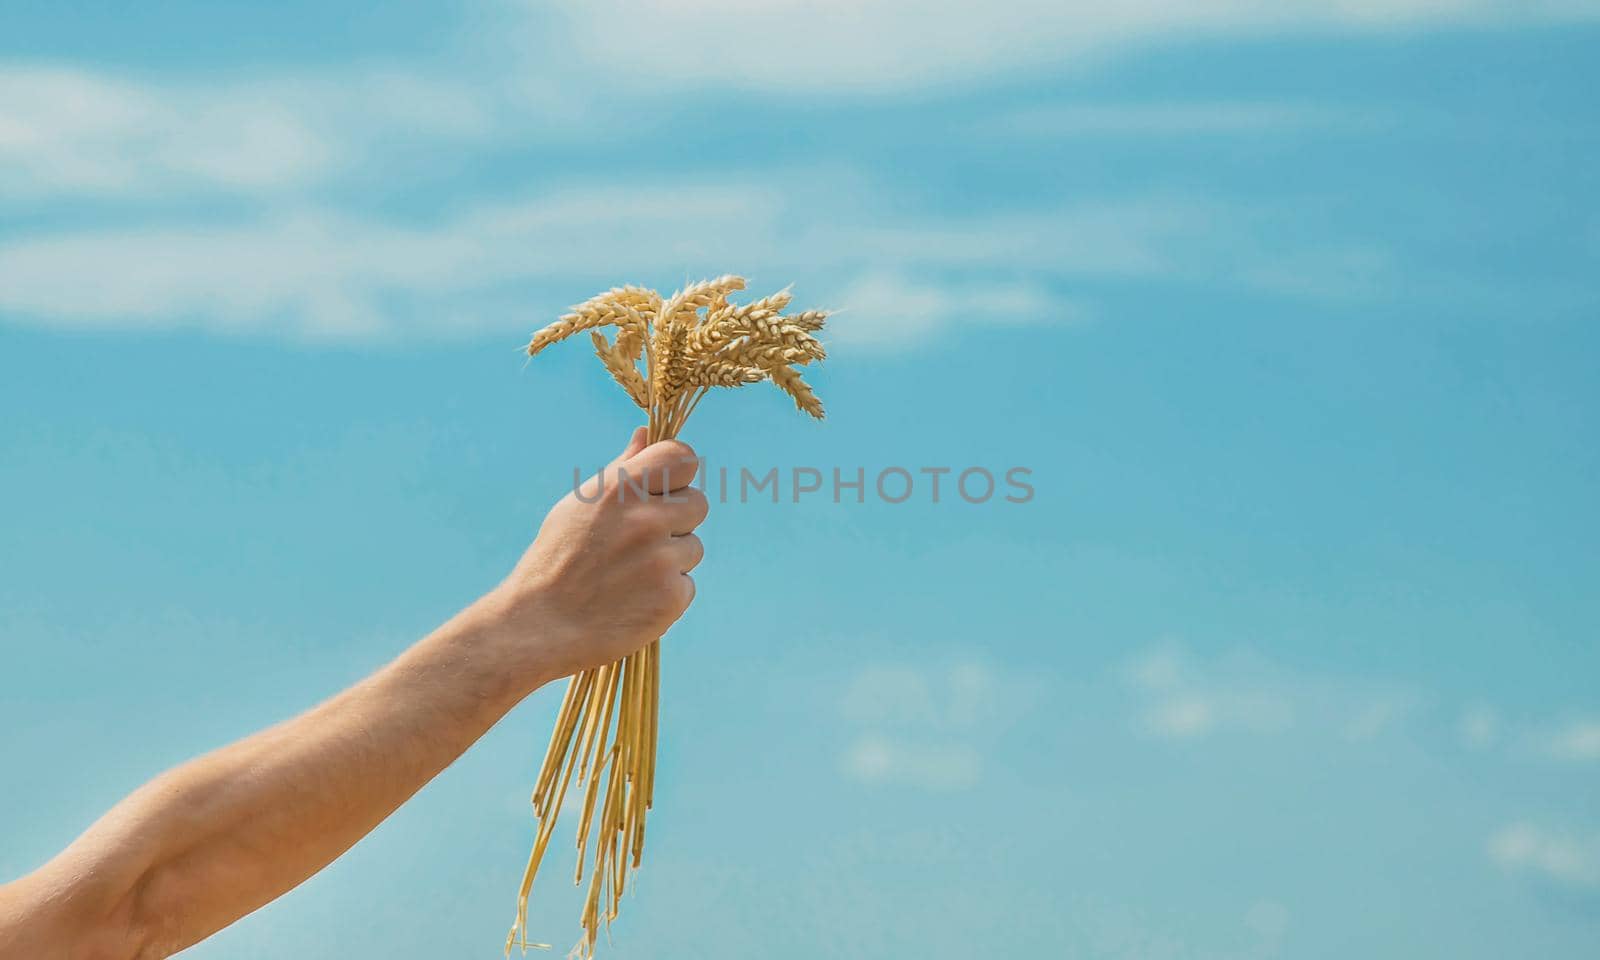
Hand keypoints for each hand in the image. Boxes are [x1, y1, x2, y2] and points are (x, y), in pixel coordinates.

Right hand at [483, 428, 707, 686]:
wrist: (538, 626)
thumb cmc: (556, 560)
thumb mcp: (580, 505)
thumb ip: (622, 469)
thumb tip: (646, 434)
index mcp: (621, 489)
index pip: (684, 457)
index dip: (679, 473)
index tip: (667, 489)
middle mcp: (646, 519)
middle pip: (698, 503)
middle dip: (677, 520)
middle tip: (640, 541)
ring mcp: (661, 560)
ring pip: (694, 547)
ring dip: (672, 559)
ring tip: (629, 574)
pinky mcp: (671, 597)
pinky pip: (687, 585)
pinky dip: (667, 594)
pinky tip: (633, 600)